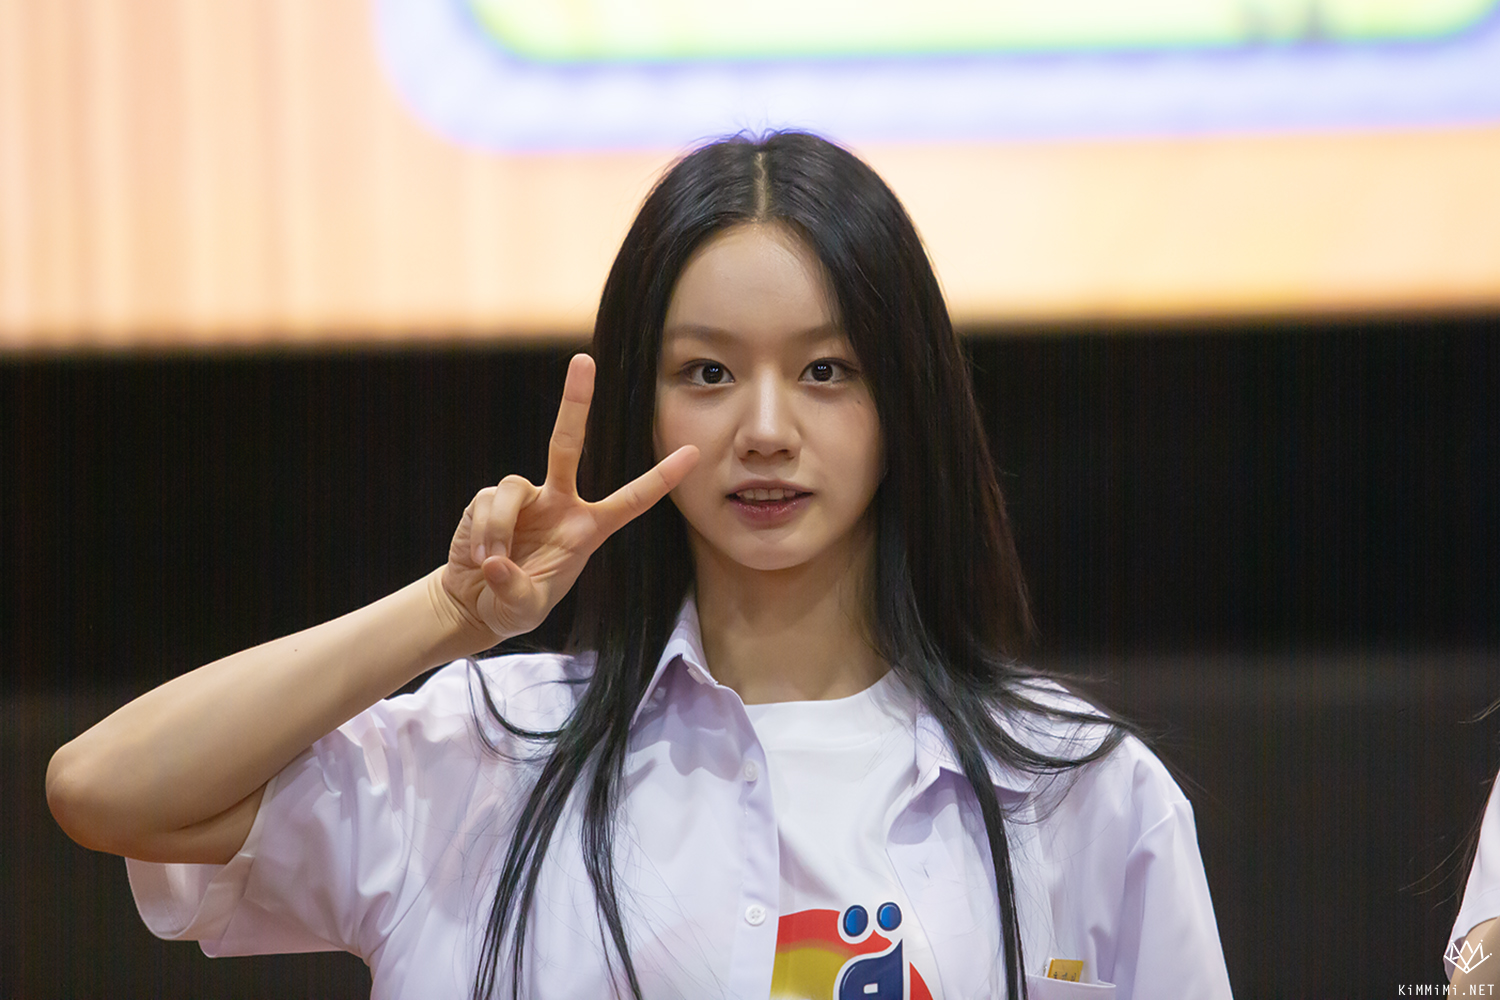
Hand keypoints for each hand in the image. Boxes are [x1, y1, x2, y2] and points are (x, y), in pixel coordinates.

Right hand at [441, 354, 697, 642]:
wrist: (475, 601)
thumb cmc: (513, 603)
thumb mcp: (523, 609)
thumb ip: (516, 590)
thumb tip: (496, 563)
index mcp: (587, 529)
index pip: (632, 500)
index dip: (661, 478)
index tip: (693, 452)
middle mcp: (560, 502)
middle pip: (567, 444)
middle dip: (575, 402)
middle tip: (584, 360)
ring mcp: (525, 496)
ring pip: (512, 488)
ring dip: (499, 529)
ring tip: (492, 563)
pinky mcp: (489, 498)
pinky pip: (487, 505)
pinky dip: (482, 533)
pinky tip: (480, 556)